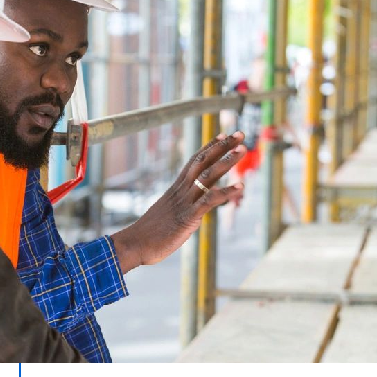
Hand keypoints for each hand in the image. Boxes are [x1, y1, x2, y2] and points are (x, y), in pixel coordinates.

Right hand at [110, 132, 246, 273]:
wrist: (134, 243)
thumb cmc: (149, 233)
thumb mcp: (167, 214)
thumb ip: (179, 207)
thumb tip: (188, 210)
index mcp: (176, 188)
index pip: (194, 161)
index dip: (210, 147)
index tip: (223, 135)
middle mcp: (181, 190)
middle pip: (203, 161)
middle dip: (222, 146)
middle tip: (240, 133)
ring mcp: (184, 202)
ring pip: (207, 175)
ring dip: (226, 162)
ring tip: (242, 149)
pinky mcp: (187, 217)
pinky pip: (209, 201)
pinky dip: (226, 192)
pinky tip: (240, 186)